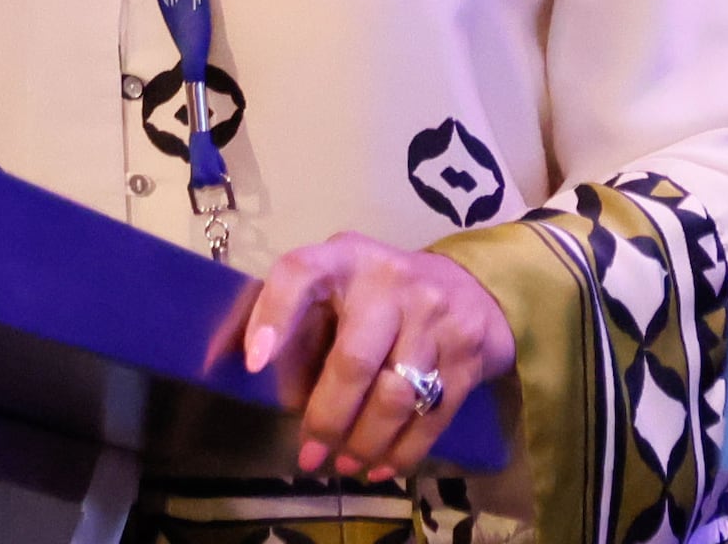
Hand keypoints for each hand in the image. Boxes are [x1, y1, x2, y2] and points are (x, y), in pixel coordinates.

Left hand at [238, 231, 516, 482]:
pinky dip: (403, 451)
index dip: (274, 314)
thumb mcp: (335, 290)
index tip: (254, 363)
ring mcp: (435, 316)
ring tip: (346, 463)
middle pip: (354, 361)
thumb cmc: (380, 296)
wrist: (473, 286)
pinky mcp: (467, 352)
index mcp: (344, 259)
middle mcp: (391, 280)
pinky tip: (382, 467)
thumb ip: (297, 327)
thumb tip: (259, 382)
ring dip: (365, 442)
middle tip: (311, 454)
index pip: (301, 273)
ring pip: (395, 396)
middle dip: (327, 418)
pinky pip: (432, 415)